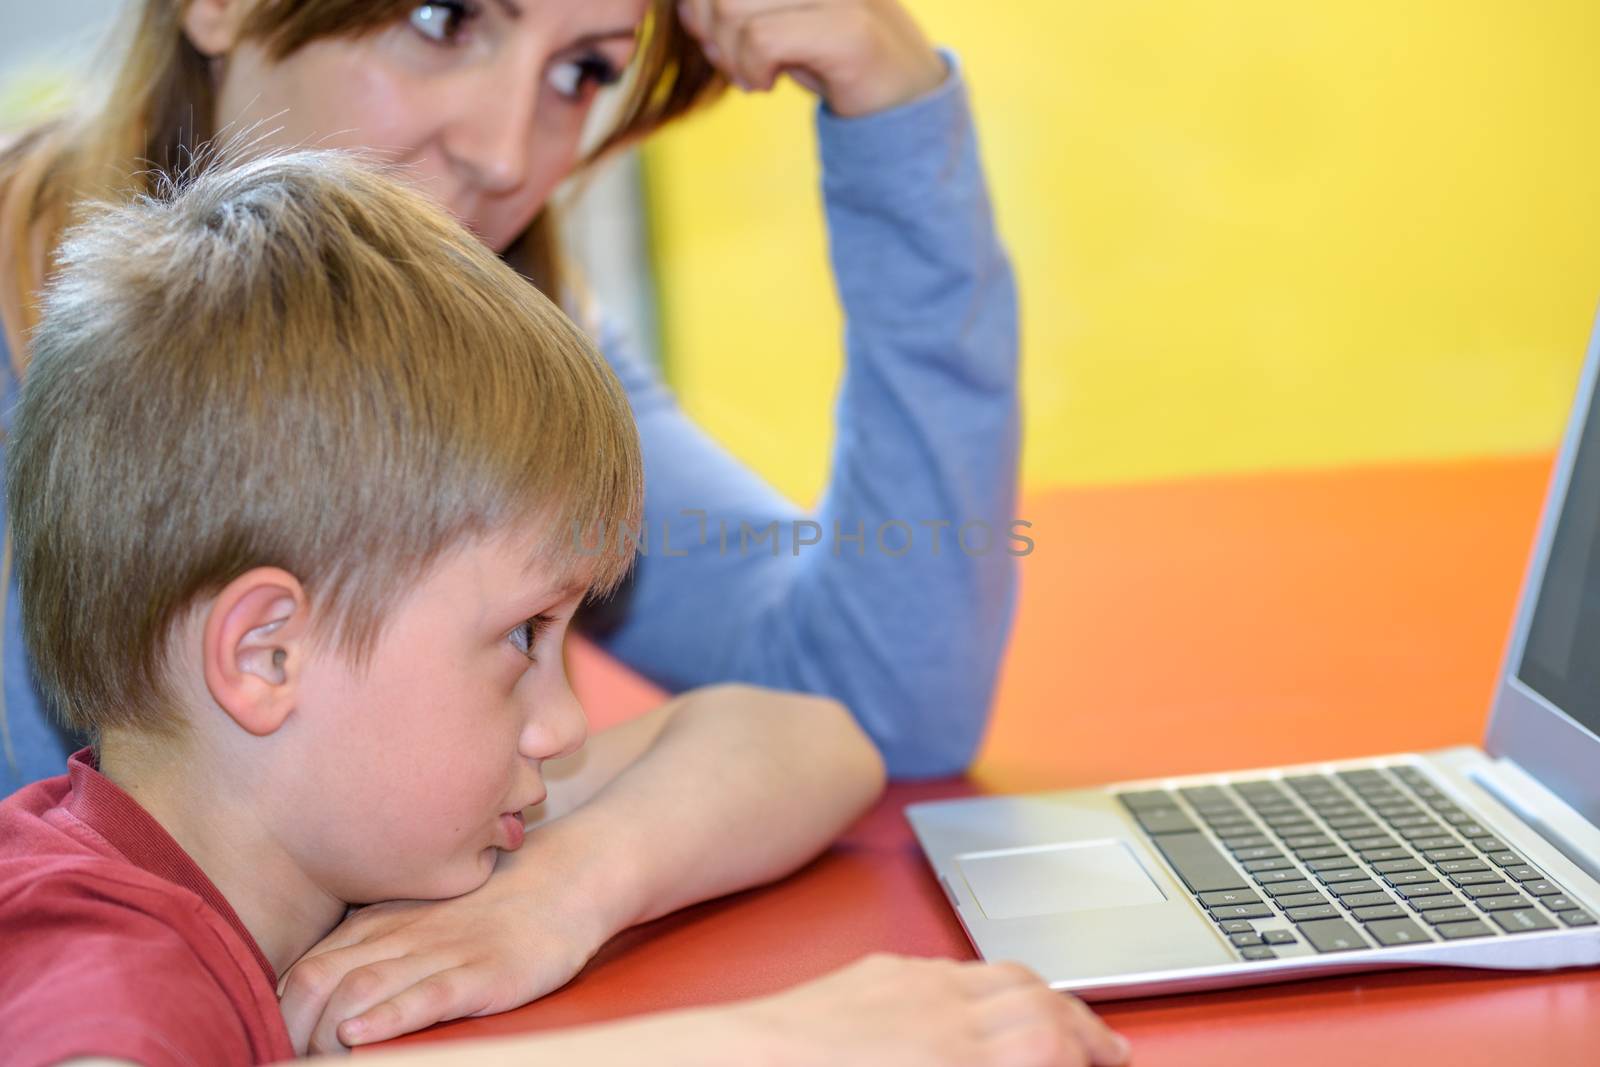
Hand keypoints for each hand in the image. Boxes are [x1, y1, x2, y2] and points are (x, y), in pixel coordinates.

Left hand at [276, 840, 610, 1054]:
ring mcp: (440, 952)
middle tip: (296, 1064)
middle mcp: (398, 936)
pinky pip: (425, 994)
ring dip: (327, 1035)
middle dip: (294, 1035)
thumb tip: (316, 996)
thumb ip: (370, 952)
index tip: (281, 1051)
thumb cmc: (488, 910)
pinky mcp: (482, 971)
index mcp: (376, 926)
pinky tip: (363, 1036)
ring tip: (321, 1062)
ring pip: (359, 989)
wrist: (564, 879)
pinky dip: (387, 1017)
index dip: (280, 1019)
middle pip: (315, 984)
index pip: (301, 973)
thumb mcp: (417, 921)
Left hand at [677, 0, 947, 116]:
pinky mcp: (849, 30)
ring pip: (733, 8)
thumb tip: (685, 5)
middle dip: (706, 28)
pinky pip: (763, 40)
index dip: (697, 4)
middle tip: (729, 62)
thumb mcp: (777, 17)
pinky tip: (766, 85)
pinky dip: (751, 70)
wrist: (903, 98)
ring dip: (728, 56)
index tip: (710, 33)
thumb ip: (738, 4)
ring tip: (751, 77)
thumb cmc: (830, 55)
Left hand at [736, 954, 1132, 1066]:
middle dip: (1083, 1026)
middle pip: (1040, 1000)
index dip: (1092, 1053)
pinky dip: (985, 982)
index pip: (1054, 1040)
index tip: (1112, 1065)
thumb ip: (985, 1065)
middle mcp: (942, 1008)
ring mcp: (908, 982)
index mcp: (959, 1051)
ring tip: (1061, 1022)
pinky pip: (950, 967)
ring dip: (1043, 997)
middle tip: (1108, 1050)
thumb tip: (1029, 1055)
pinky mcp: (875, 972)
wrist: (741, 1064)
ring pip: (1000, 974)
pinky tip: (983, 1001)